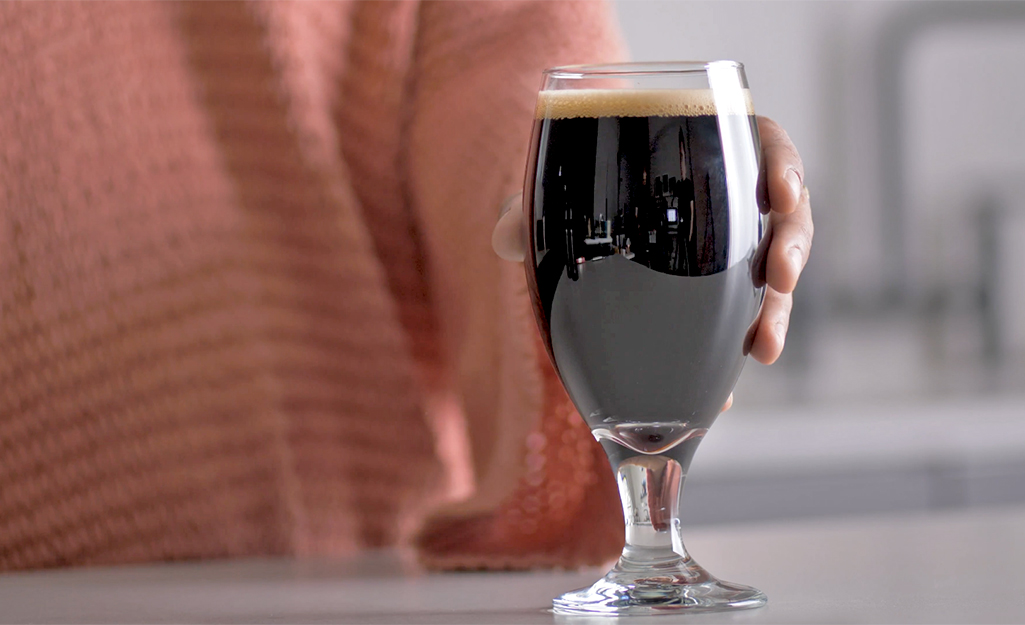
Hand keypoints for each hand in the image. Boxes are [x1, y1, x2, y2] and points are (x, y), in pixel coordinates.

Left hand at [493, 116, 812, 402]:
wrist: (580, 234)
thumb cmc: (579, 199)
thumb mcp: (556, 199)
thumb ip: (531, 211)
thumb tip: (504, 238)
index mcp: (706, 153)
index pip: (763, 145)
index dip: (784, 167)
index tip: (783, 195)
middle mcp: (733, 201)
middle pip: (786, 215)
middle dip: (791, 247)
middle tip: (781, 277)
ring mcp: (734, 251)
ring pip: (776, 274)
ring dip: (778, 309)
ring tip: (764, 346)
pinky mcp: (726, 297)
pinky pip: (746, 320)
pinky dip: (741, 348)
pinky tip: (730, 391)